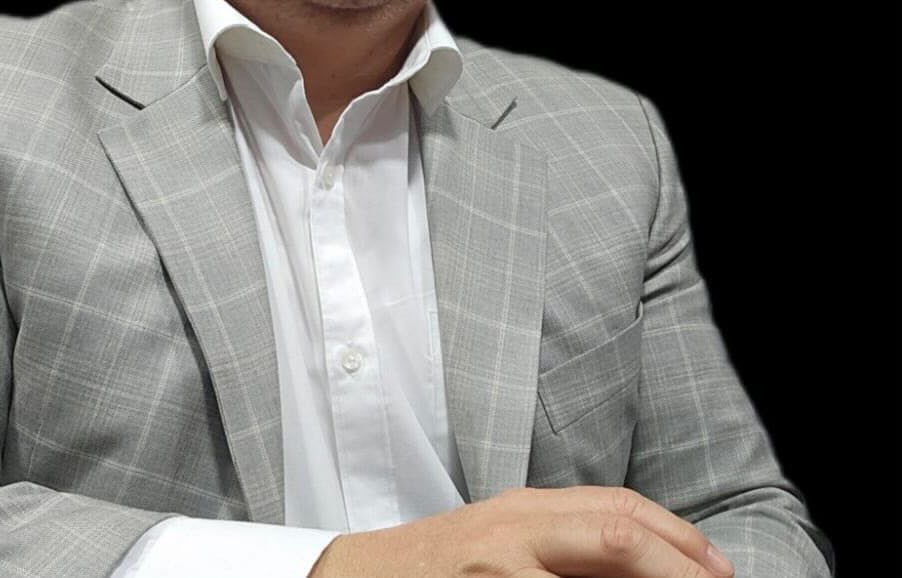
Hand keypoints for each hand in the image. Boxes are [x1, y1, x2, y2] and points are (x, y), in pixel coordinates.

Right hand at [307, 485, 734, 576]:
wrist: (359, 576)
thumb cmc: (441, 565)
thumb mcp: (506, 541)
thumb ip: (567, 548)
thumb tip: (649, 564)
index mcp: (528, 509)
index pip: (621, 510)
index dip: (680, 539)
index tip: (720, 571)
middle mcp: (516, 530)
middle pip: (617, 535)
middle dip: (680, 567)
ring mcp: (496, 568)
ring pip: (590, 574)